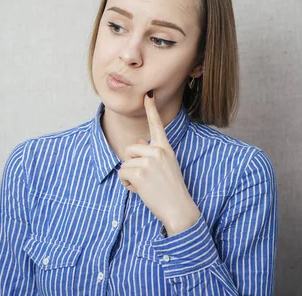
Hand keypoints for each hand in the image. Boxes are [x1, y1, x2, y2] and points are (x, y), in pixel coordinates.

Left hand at [118, 91, 200, 235]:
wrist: (179, 208)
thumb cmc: (171, 190)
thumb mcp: (165, 167)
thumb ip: (151, 153)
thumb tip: (137, 140)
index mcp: (165, 148)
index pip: (157, 125)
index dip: (151, 108)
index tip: (148, 93)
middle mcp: (158, 151)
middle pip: (130, 148)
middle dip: (131, 163)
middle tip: (147, 178)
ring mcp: (149, 161)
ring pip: (125, 163)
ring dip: (129, 176)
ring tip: (146, 186)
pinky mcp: (140, 173)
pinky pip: (122, 174)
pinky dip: (127, 184)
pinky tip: (140, 190)